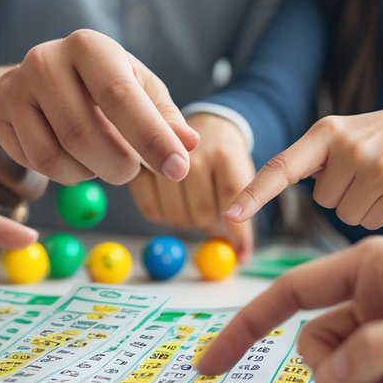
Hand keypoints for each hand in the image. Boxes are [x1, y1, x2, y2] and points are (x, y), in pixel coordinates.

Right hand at [0, 30, 199, 184]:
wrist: (44, 78)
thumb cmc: (103, 84)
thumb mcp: (140, 90)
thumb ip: (164, 117)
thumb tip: (186, 143)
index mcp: (89, 46)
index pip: (121, 97)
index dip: (151, 138)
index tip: (178, 170)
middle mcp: (45, 59)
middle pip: (82, 133)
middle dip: (117, 165)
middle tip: (130, 171)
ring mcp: (14, 85)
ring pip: (53, 156)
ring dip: (87, 173)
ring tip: (100, 160)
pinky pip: (32, 164)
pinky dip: (62, 174)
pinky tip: (72, 158)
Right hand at [129, 114, 255, 256]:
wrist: (199, 126)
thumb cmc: (224, 159)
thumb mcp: (240, 175)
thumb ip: (242, 211)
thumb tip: (241, 256)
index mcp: (225, 151)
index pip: (232, 196)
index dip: (237, 231)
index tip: (241, 254)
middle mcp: (193, 150)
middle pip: (203, 213)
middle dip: (209, 223)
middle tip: (210, 212)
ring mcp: (162, 159)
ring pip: (177, 216)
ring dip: (186, 221)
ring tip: (191, 202)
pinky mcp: (140, 167)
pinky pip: (151, 211)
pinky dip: (164, 216)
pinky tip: (172, 201)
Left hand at [223, 109, 382, 238]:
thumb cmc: (381, 143)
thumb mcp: (344, 137)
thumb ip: (311, 158)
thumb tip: (268, 187)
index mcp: (325, 133)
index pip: (280, 168)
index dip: (254, 193)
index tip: (231, 213)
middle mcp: (345, 145)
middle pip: (322, 201)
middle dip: (342, 194)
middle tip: (366, 173)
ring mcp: (372, 164)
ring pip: (345, 215)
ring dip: (362, 205)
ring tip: (382, 179)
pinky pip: (370, 219)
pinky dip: (382, 212)